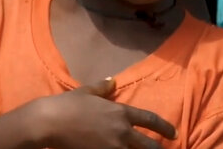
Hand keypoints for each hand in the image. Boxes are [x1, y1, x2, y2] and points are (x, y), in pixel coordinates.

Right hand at [33, 77, 176, 148]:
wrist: (49, 122)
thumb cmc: (67, 105)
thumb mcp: (87, 92)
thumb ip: (103, 88)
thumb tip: (112, 80)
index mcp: (121, 112)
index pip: (151, 120)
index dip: (165, 128)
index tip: (173, 133)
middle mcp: (122, 131)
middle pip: (149, 145)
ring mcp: (112, 147)